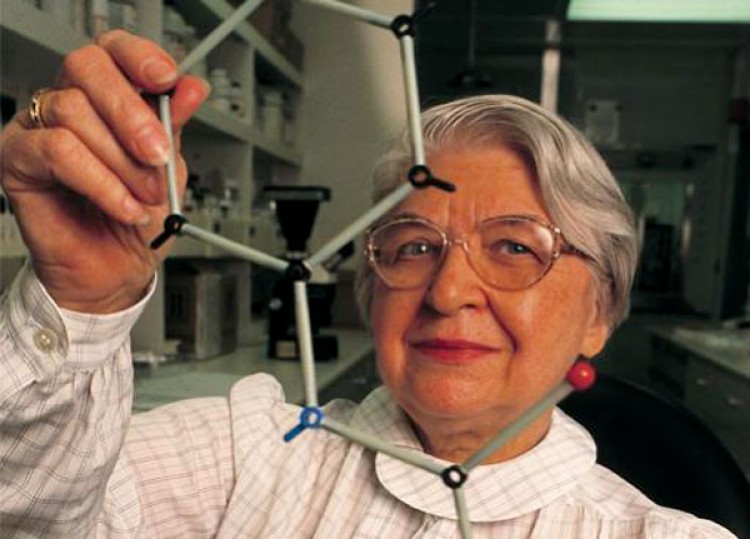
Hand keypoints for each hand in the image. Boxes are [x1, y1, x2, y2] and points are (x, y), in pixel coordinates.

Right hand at [0, 31, 209, 312]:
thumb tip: (191, 88)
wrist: (117, 271)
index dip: (138, 56)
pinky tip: (124, 206)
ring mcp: (38, 128)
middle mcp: (68, 104)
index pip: (112, 50)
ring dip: (122, 162)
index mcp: (106, 97)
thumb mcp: (168, 167)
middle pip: (87, 67)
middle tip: (159, 154)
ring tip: (144, 196)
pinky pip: (58, 151)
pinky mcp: (17, 159)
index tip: (167, 78)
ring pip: (75, 112)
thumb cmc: (137, 218)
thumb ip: (173, 125)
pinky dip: (101, 182)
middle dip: (133, 113)